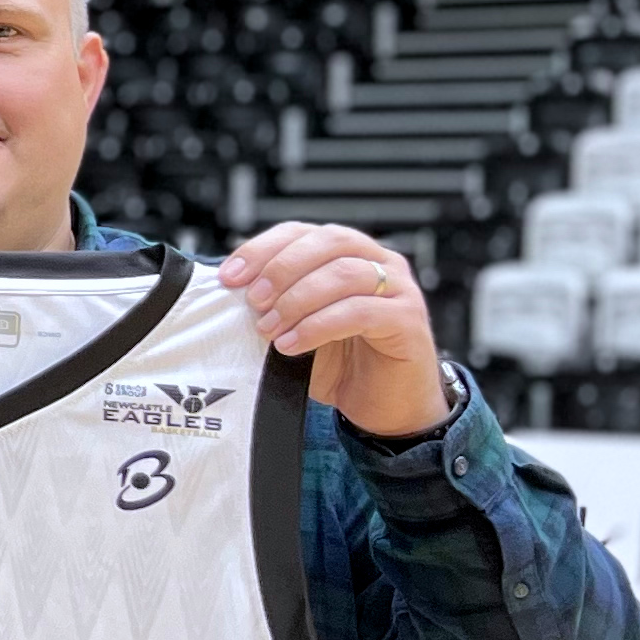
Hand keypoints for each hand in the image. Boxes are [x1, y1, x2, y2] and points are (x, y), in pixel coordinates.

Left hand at [222, 221, 443, 435]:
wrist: (384, 406)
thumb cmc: (342, 363)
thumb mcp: (297, 326)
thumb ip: (274, 303)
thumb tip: (231, 289)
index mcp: (348, 254)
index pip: (302, 232)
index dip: (262, 248)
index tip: (230, 276)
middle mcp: (379, 263)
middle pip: (327, 243)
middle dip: (281, 269)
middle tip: (254, 301)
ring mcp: (399, 288)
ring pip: (344, 274)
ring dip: (297, 300)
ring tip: (269, 329)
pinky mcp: (409, 319)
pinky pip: (360, 311)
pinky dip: (318, 326)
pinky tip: (292, 345)